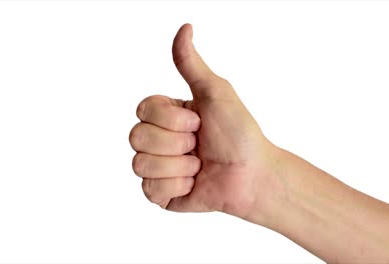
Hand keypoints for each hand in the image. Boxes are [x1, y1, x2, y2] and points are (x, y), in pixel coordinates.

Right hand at [129, 24, 281, 219]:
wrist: (252, 174)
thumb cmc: (239, 133)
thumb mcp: (215, 92)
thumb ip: (191, 64)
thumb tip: (185, 27)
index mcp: (167, 115)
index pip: (142, 110)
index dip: (171, 119)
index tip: (198, 122)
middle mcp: (158, 139)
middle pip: (136, 137)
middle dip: (175, 143)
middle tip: (199, 145)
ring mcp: (157, 167)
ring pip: (140, 164)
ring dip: (178, 165)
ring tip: (199, 166)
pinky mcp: (160, 193)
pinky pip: (150, 189)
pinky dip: (177, 186)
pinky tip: (194, 182)